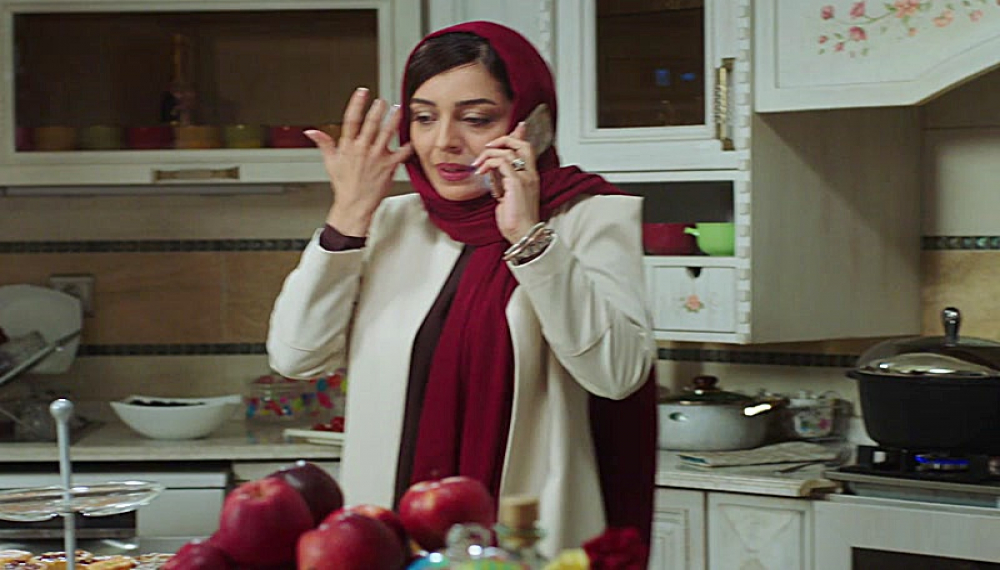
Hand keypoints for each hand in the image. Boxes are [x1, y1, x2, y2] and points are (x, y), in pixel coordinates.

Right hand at [305, 87, 412, 236]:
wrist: (355, 205)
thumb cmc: (344, 185)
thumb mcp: (330, 162)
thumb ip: (324, 143)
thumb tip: (312, 132)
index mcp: (348, 146)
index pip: (351, 120)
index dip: (357, 104)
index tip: (363, 92)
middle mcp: (362, 149)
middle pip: (371, 124)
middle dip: (378, 110)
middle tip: (383, 100)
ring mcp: (376, 157)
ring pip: (386, 134)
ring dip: (393, 120)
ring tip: (398, 109)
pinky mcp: (388, 166)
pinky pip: (401, 153)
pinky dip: (407, 146)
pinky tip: (411, 138)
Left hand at [472, 122, 539, 242]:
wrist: (523, 234)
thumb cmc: (515, 220)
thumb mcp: (507, 196)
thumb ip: (502, 181)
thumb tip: (492, 172)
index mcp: (530, 176)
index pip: (526, 148)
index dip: (517, 137)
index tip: (503, 136)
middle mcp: (530, 174)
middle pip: (521, 144)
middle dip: (503, 140)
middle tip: (487, 147)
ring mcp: (524, 177)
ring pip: (508, 151)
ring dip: (488, 154)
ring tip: (479, 166)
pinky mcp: (516, 183)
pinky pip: (501, 162)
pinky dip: (489, 163)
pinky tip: (482, 172)